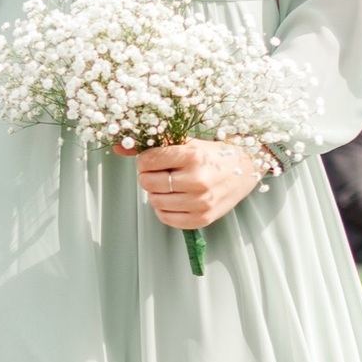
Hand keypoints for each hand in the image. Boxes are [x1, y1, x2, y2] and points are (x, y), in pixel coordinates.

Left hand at [118, 138, 262, 229]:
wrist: (244, 170)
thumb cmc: (211, 155)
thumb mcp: (185, 143)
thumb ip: (152, 144)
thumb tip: (118, 147)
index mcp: (193, 156)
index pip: (148, 161)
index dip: (145, 161)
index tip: (153, 159)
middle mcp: (197, 180)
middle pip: (148, 182)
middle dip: (149, 177)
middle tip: (161, 173)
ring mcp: (201, 202)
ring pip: (155, 201)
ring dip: (156, 193)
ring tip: (169, 186)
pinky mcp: (203, 219)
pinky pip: (167, 218)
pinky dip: (164, 209)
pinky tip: (174, 199)